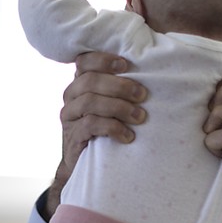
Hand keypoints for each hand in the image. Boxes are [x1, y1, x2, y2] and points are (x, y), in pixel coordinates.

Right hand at [44, 52, 147, 219]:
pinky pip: (90, 125)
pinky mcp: (73, 136)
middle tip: (142, 95)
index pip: (84, 61)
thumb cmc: (105, 128)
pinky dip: (112, 128)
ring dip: (119, 107)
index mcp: (80, 83)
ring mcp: (69, 116)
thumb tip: (152, 72)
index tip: (126, 65)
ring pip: (90, 102)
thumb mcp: (111, 105)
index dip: (103, 60)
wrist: (85, 162)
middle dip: (119, 86)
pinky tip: (128, 136)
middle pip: (89, 81)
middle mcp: (71, 96)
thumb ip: (119, 89)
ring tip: (140, 118)